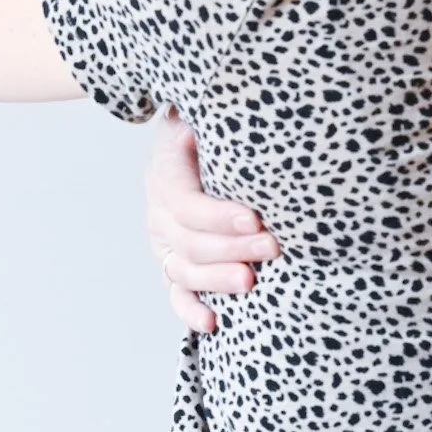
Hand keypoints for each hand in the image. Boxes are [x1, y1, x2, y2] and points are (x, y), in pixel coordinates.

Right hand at [146, 111, 279, 333]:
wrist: (197, 138)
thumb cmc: (215, 127)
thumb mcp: (208, 113)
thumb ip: (216, 120)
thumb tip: (246, 109)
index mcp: (165, 169)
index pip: (186, 202)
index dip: (219, 215)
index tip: (256, 218)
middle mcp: (158, 209)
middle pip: (189, 240)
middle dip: (233, 248)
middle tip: (273, 247)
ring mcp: (163, 241)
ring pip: (183, 270)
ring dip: (219, 279)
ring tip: (254, 282)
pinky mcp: (174, 263)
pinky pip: (176, 293)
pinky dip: (190, 311)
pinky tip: (212, 323)